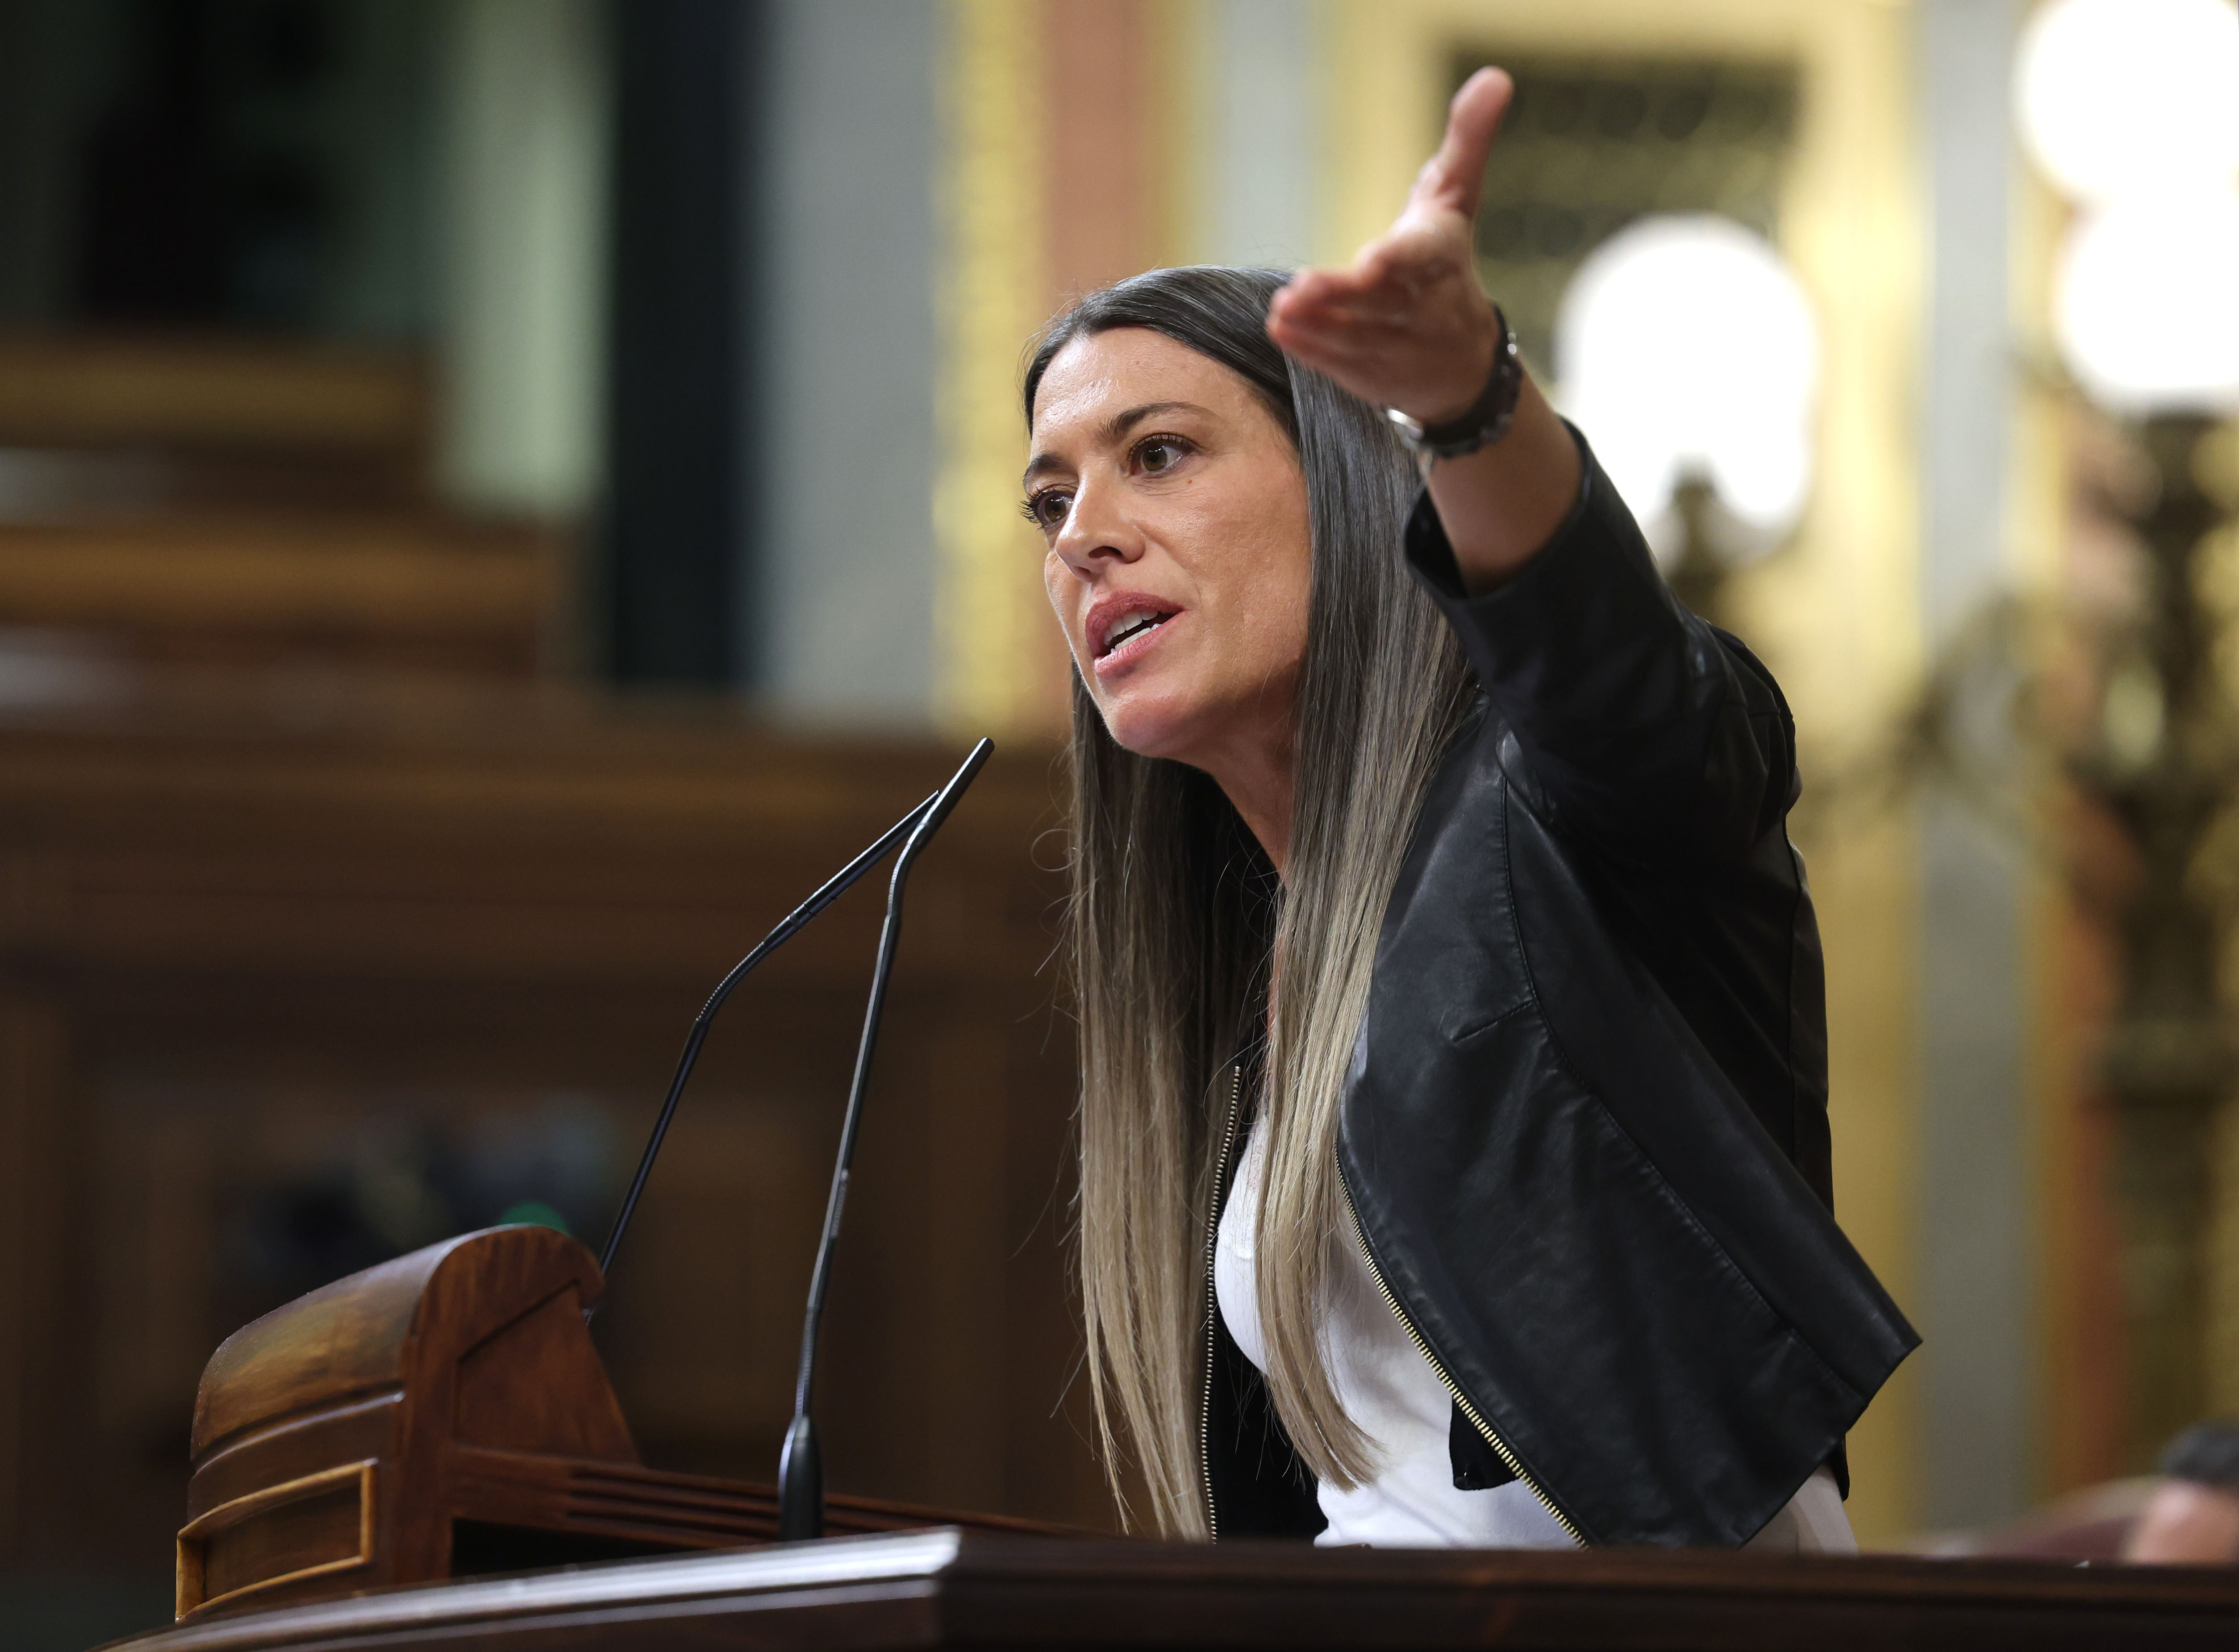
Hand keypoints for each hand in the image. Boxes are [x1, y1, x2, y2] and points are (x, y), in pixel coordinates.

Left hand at [1266, 68, 1511, 425]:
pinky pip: (1341, 364)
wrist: (1465, 363)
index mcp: (1440, 257)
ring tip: (1282, 311)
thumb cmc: (1447, 264)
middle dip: (1341, 296)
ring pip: (1356, 336)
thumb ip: (1466, 143)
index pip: (1420, 258)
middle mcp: (1424, 307)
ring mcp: (1398, 347)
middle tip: (1299, 289)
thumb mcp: (1457, 201)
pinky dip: (1312, 350)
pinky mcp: (1372, 374)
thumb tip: (1495, 77)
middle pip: (1380, 302)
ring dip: (1317, 326)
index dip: (1396, 262)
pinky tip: (1283, 332)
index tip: (1371, 261)